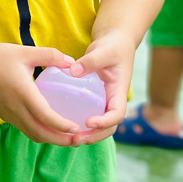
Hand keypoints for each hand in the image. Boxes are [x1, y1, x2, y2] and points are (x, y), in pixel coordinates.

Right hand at [0, 42, 83, 145]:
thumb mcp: (25, 51)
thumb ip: (50, 55)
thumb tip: (72, 63)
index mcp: (23, 93)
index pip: (45, 117)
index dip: (62, 126)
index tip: (76, 128)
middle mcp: (15, 108)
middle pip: (41, 133)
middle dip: (60, 140)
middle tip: (77, 139)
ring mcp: (9, 114)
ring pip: (32, 134)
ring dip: (50, 139)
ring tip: (66, 137)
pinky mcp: (4, 115)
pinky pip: (25, 129)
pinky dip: (39, 133)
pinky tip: (49, 127)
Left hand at [68, 29, 137, 143]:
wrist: (115, 41)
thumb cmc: (113, 45)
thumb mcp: (104, 50)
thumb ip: (90, 61)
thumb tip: (73, 71)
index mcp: (119, 92)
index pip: (117, 114)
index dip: (105, 122)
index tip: (89, 122)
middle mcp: (113, 100)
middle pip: (109, 127)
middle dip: (94, 136)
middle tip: (75, 140)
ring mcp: (104, 101)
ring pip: (99, 126)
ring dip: (87, 135)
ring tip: (68, 139)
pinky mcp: (95, 99)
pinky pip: (89, 114)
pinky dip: (79, 123)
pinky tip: (62, 124)